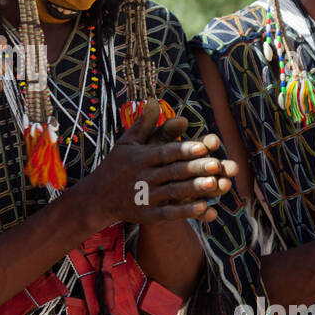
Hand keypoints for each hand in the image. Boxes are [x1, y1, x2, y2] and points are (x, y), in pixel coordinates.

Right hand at [80, 101, 230, 225]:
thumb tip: (154, 100)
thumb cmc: (115, 166)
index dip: (184, 150)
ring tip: (215, 185)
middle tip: (217, 165)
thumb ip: (144, 124)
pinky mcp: (147, 215)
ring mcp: (145, 197)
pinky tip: (205, 208)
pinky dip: (186, 211)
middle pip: (173, 172)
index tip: (204, 147)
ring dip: (194, 189)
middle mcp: (143, 177)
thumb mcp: (126, 143)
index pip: (166, 152)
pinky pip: (169, 213)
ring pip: (174, 192)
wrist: (97, 198)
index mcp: (141, 158)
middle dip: (195, 169)